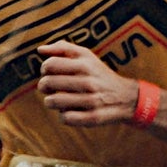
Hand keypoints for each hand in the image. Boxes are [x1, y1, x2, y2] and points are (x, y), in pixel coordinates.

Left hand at [40, 40, 156, 129]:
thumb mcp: (86, 56)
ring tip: (55, 100)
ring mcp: (91, 101)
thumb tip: (40, 49)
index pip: (50, 64)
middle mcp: (88, 82)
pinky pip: (65, 118)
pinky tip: (68, 111)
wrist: (126, 97)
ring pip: (53, 102)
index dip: (44, 69)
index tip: (49, 72)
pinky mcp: (93, 118)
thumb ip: (63, 48)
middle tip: (49, 87)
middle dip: (44, 86)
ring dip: (50, 101)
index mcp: (85, 64)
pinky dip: (63, 115)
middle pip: (48, 83)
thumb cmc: (98, 74)